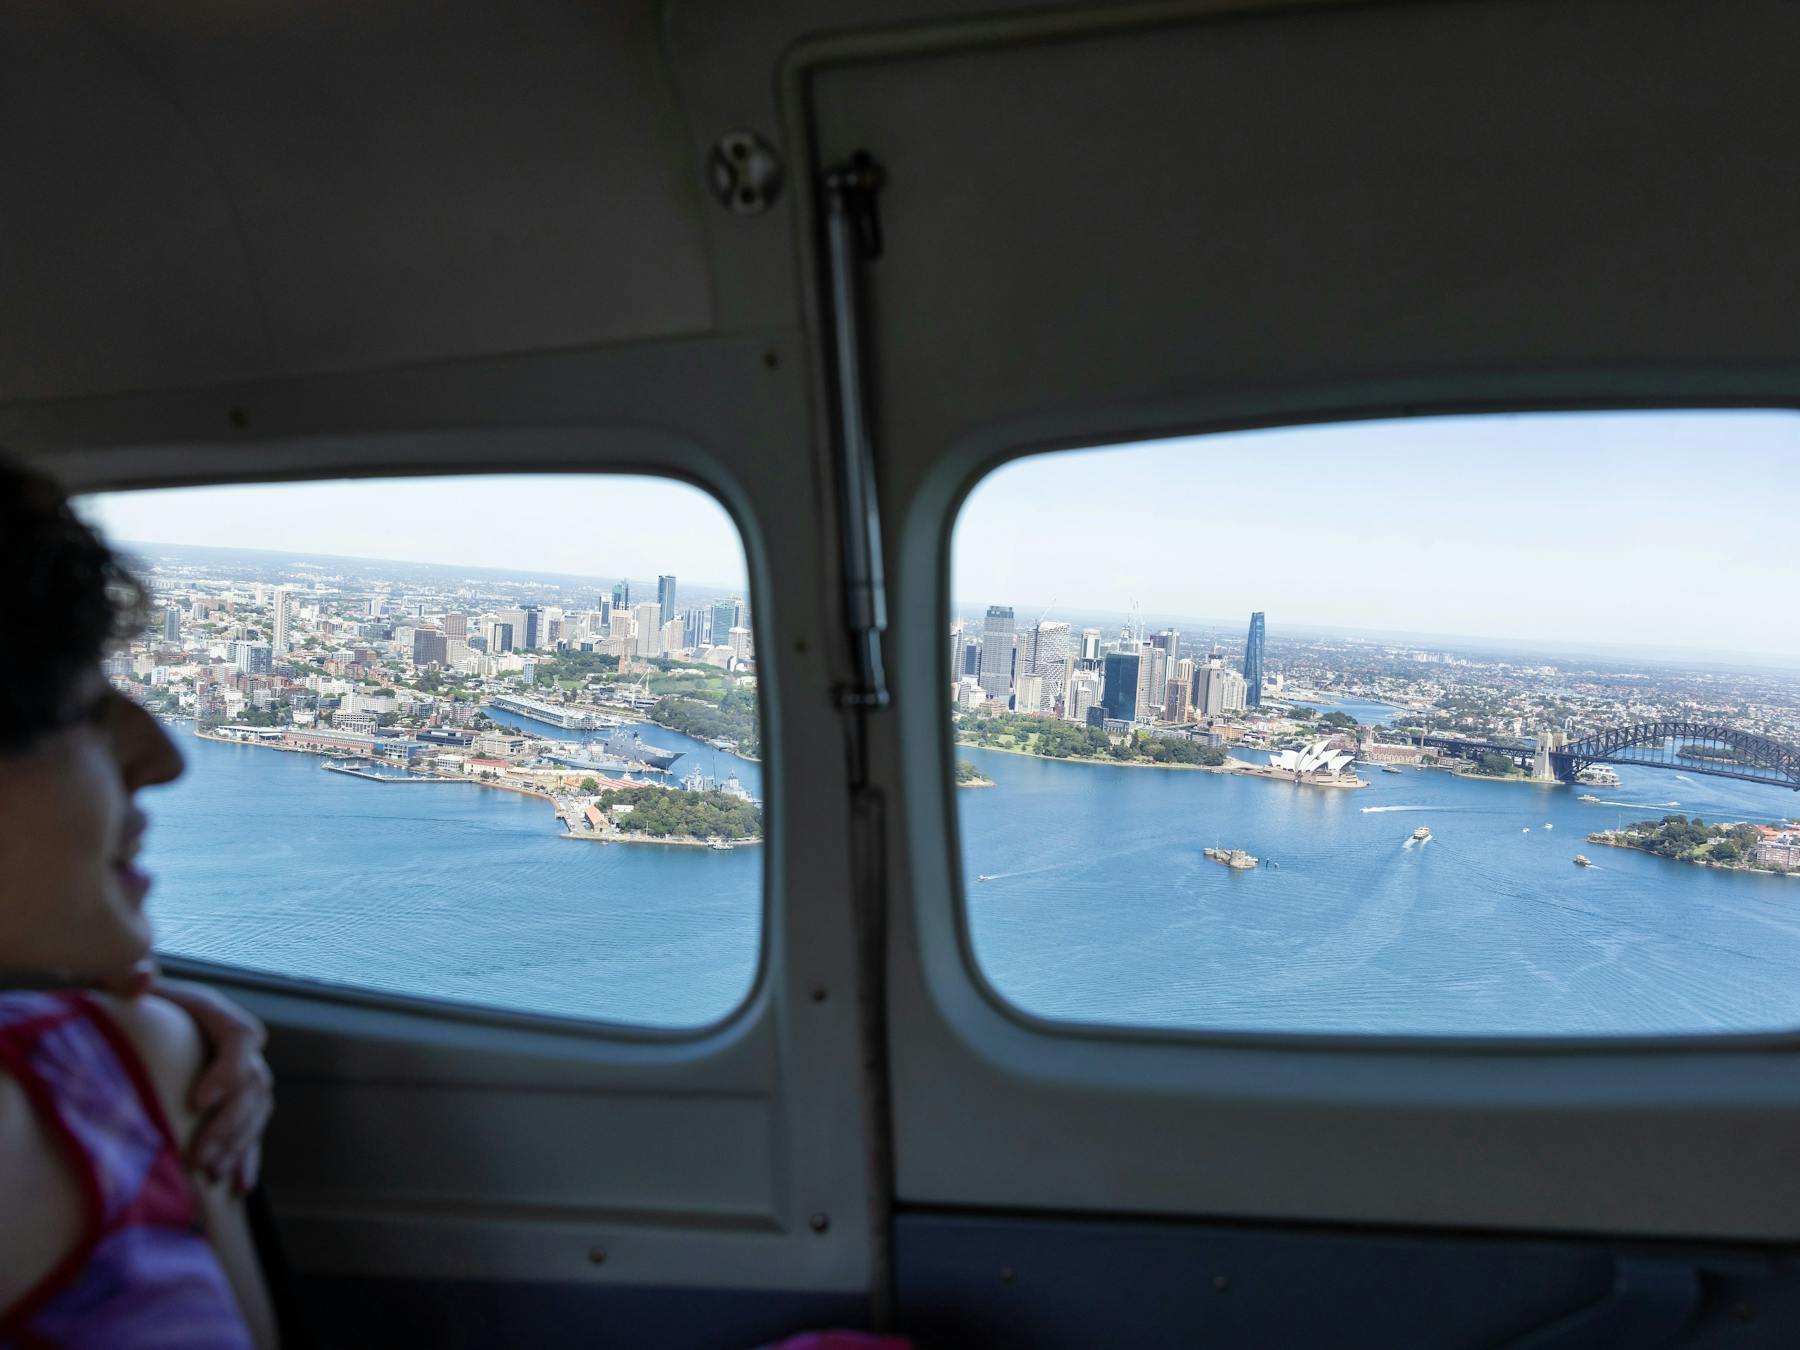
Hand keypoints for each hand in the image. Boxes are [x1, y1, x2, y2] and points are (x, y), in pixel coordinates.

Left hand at [105, 965, 274, 1194]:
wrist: (135, 1018)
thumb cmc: (125, 1003)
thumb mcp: (121, 983)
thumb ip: (127, 976)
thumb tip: (143, 977)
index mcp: (216, 1014)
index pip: (242, 1037)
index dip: (228, 1070)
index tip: (197, 1102)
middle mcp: (238, 1047)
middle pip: (254, 1084)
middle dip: (230, 1124)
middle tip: (198, 1157)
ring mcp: (243, 1077)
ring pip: (257, 1112)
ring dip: (238, 1144)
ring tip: (209, 1174)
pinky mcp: (236, 1105)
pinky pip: (253, 1132)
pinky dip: (248, 1159)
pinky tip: (237, 1186)